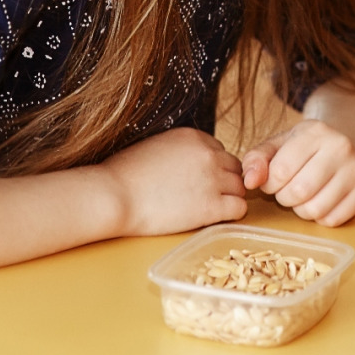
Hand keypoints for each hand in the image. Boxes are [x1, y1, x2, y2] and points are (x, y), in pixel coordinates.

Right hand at [101, 127, 247, 236]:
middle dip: (224, 181)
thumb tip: (185, 161)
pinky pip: (240, 208)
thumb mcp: (155, 146)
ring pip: (240, 187)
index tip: (199, 180)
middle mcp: (209, 153)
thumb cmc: (123, 174)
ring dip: (229, 197)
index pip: (220, 151)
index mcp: (194, 136)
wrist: (114, 195)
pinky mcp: (212, 206)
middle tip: (207, 196)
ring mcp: (213, 179)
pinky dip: (232, 214)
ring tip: (209, 209)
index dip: (212, 167)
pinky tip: (214, 218)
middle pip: (234, 168)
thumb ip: (178, 150)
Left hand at [241, 120, 354, 225]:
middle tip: (286, 191)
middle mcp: (341, 147)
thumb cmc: (301, 150)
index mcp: (316, 131)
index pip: (281, 171)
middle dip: (284, 198)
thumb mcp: (276, 146)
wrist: (339, 148)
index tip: (271, 182)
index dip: (269, 184)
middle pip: (299, 192)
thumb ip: (255, 160)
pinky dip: (321, 218)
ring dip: (302, 210)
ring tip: (303, 197)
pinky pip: (333, 220)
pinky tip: (320, 201)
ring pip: (316, 209)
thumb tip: (249, 182)